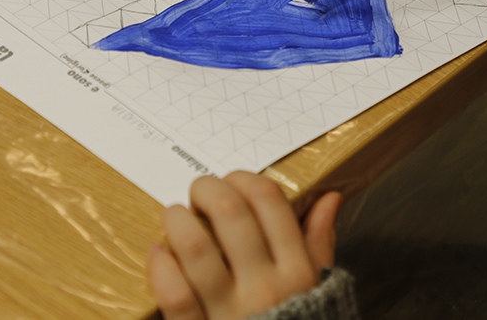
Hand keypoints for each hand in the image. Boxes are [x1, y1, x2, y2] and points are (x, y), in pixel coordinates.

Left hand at [148, 172, 342, 319]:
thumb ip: (319, 243)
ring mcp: (230, 313)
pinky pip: (174, 295)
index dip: (244, 179)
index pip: (270, 203)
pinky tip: (158, 253)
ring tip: (174, 215)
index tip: (232, 180)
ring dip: (177, 220)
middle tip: (198, 189)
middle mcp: (265, 288)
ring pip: (195, 248)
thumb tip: (329, 198)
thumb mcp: (320, 290)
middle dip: (207, 189)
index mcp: (298, 272)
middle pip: (230, 214)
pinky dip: (160, 267)